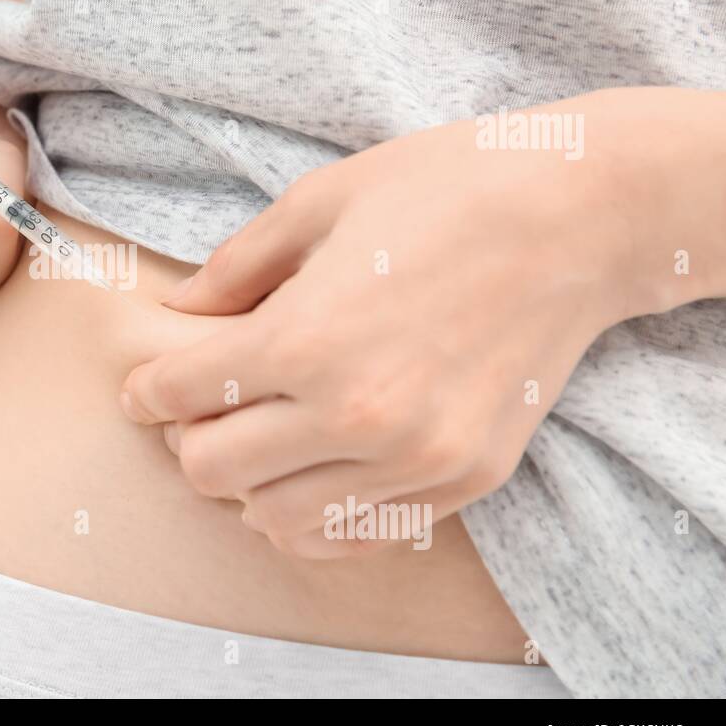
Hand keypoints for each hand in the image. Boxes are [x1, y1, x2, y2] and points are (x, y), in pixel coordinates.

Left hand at [119, 94, 646, 558]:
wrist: (580, 217)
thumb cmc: (444, 190)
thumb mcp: (319, 201)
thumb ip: (236, 267)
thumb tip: (178, 310)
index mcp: (307, 338)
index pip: (180, 395)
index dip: (146, 391)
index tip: (144, 387)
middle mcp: (356, 414)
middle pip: (212, 470)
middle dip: (189, 436)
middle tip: (204, 404)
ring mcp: (415, 459)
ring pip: (273, 518)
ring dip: (248, 481)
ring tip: (262, 433)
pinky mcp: (462, 481)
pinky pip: (352, 535)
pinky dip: (312, 514)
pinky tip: (312, 468)